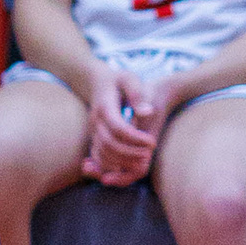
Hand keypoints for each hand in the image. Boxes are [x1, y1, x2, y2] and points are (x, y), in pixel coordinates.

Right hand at [80, 66, 161, 183]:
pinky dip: (110, 165)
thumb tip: (147, 112)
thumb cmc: (118, 79)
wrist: (96, 82)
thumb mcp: (130, 79)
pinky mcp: (94, 137)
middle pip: (109, 144)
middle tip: (149, 153)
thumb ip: (137, 94)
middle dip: (130, 153)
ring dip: (122, 161)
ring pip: (103, 153)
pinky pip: (98, 156)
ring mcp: (92, 130)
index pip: (118, 128)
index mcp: (105, 107)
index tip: (153, 141)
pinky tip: (128, 165)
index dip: (135, 138)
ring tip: (143, 160)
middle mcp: (95, 121)